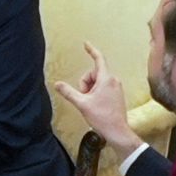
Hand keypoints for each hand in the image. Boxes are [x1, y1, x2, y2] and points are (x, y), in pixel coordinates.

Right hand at [55, 42, 141, 160]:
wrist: (117, 131)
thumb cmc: (102, 118)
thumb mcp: (82, 104)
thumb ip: (68, 92)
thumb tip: (57, 84)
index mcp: (106, 79)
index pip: (98, 59)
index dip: (91, 50)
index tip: (86, 44)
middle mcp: (113, 80)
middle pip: (93, 73)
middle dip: (85, 84)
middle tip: (85, 98)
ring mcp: (116, 87)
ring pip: (97, 81)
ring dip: (90, 90)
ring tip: (91, 103)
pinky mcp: (116, 94)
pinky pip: (102, 87)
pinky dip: (96, 93)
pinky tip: (96, 105)